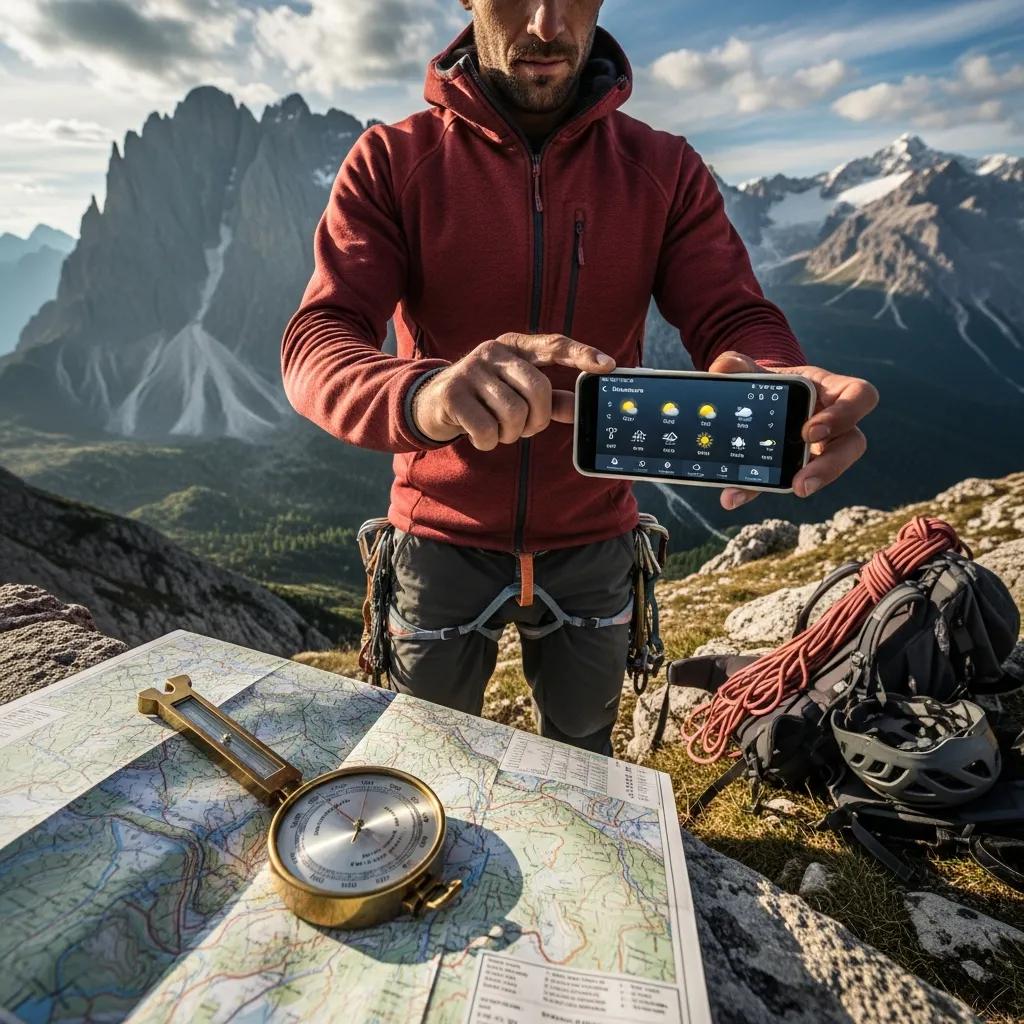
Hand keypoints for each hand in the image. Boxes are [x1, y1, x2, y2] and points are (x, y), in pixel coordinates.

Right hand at [411, 333, 614, 448]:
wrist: (430, 402)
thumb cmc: (484, 397)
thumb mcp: (516, 392)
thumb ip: (550, 399)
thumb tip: (583, 407)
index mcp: (515, 347)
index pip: (554, 345)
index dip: (582, 355)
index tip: (608, 366)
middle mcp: (493, 352)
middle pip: (538, 388)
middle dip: (538, 419)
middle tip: (526, 428)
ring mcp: (470, 370)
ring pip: (514, 414)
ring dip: (511, 434)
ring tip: (500, 431)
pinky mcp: (452, 395)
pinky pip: (487, 430)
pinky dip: (488, 442)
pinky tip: (480, 436)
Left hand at [706, 350, 878, 510]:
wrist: (761, 399)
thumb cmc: (772, 382)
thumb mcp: (758, 370)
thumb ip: (739, 366)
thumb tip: (721, 368)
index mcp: (832, 390)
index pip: (860, 396)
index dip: (845, 414)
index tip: (810, 431)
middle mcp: (835, 422)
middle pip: (852, 444)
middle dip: (830, 466)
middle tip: (800, 481)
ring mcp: (821, 448)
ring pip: (829, 469)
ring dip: (806, 483)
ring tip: (783, 492)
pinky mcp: (799, 467)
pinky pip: (785, 480)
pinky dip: (757, 488)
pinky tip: (733, 495)